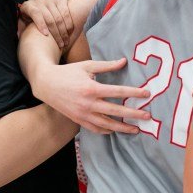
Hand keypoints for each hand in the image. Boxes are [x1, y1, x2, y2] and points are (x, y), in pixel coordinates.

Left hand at [19, 0, 74, 49]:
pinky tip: (70, 33)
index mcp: (28, 6)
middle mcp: (40, 1)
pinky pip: (67, 13)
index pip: (36, 14)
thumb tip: (19, 37)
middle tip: (60, 45)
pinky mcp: (61, 0)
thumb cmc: (28, 18)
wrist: (37, 4)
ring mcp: (51, 0)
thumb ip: (21, 28)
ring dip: (64, 31)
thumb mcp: (22, 22)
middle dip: (56, 33)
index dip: (41, 24)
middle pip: (50, 18)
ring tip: (66, 41)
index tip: (46, 35)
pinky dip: (69, 23)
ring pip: (60, 17)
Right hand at [30, 58, 151, 134]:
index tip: (147, 94)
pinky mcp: (77, 119)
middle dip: (133, 115)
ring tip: (136, 129)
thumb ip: (107, 66)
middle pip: (115, 111)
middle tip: (147, 117)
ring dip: (122, 128)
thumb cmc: (68, 72)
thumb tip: (124, 61)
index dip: (134, 93)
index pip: (118, 92)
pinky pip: (94, 128)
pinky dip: (106, 130)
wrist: (45, 84)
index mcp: (92, 88)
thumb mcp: (87, 66)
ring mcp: (82, 114)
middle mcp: (88, 103)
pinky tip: (115, 130)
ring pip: (106, 124)